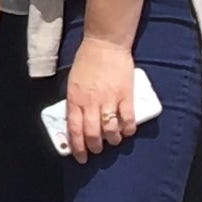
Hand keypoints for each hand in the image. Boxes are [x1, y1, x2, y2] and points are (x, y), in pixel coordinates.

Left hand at [65, 36, 138, 160]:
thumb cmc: (87, 61)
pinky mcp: (125, 95)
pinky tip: (127, 131)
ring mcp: (109, 99)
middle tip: (97, 150)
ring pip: (110, 130)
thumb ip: (75, 101)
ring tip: (113, 140)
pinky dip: (128, 129)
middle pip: (92, 134)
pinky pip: (127, 119)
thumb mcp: (73, 82)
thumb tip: (77, 121)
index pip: (74, 129)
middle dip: (94, 147)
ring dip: (112, 140)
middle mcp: (91, 102)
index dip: (77, 147)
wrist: (105, 45)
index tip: (80, 157)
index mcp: (75, 99)